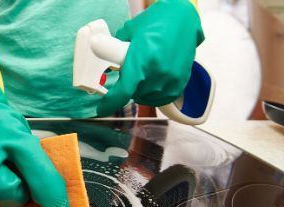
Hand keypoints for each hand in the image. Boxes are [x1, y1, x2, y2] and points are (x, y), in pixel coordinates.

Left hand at [97, 0, 203, 115]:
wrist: (184, 19)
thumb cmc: (157, 22)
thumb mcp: (129, 32)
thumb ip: (114, 48)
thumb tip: (102, 57)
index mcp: (141, 61)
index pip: (123, 92)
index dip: (109, 104)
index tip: (102, 108)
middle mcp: (157, 73)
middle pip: (133, 94)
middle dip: (127, 87)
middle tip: (130, 72)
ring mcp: (170, 79)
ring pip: (146, 97)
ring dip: (140, 90)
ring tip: (144, 72)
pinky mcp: (180, 82)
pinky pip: (162, 98)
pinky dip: (154, 92)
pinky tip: (153, 80)